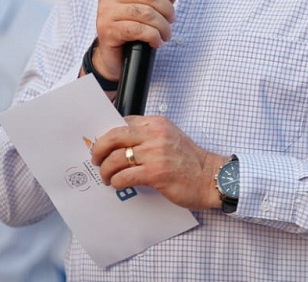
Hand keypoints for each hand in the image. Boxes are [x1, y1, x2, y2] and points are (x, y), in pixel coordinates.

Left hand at [91, 116, 226, 210]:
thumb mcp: (170, 138)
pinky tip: (119, 184)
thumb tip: (122, 144)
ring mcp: (155, 154)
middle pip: (114, 136)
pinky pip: (124, 176)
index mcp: (157, 124)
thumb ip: (150, 136)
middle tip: (96, 159)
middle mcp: (155, 135)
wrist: (211, 177)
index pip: (124, 122)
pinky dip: (117, 181)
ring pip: (115, 158)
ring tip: (107, 177)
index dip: (108, 134)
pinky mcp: (155, 173)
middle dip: (99, 149)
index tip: (102, 145)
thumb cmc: (191, 161)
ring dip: (105, 170)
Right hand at [92, 0, 188, 80]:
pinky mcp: (107, 29)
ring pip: (145, 13)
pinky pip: (138, 29)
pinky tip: (156, 41)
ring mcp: (106, 11)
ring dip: (162, 26)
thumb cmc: (134, 25)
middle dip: (167, 9)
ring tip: (166, 34)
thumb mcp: (155, 5)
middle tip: (171, 20)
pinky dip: (153, 36)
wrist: (115, 55)